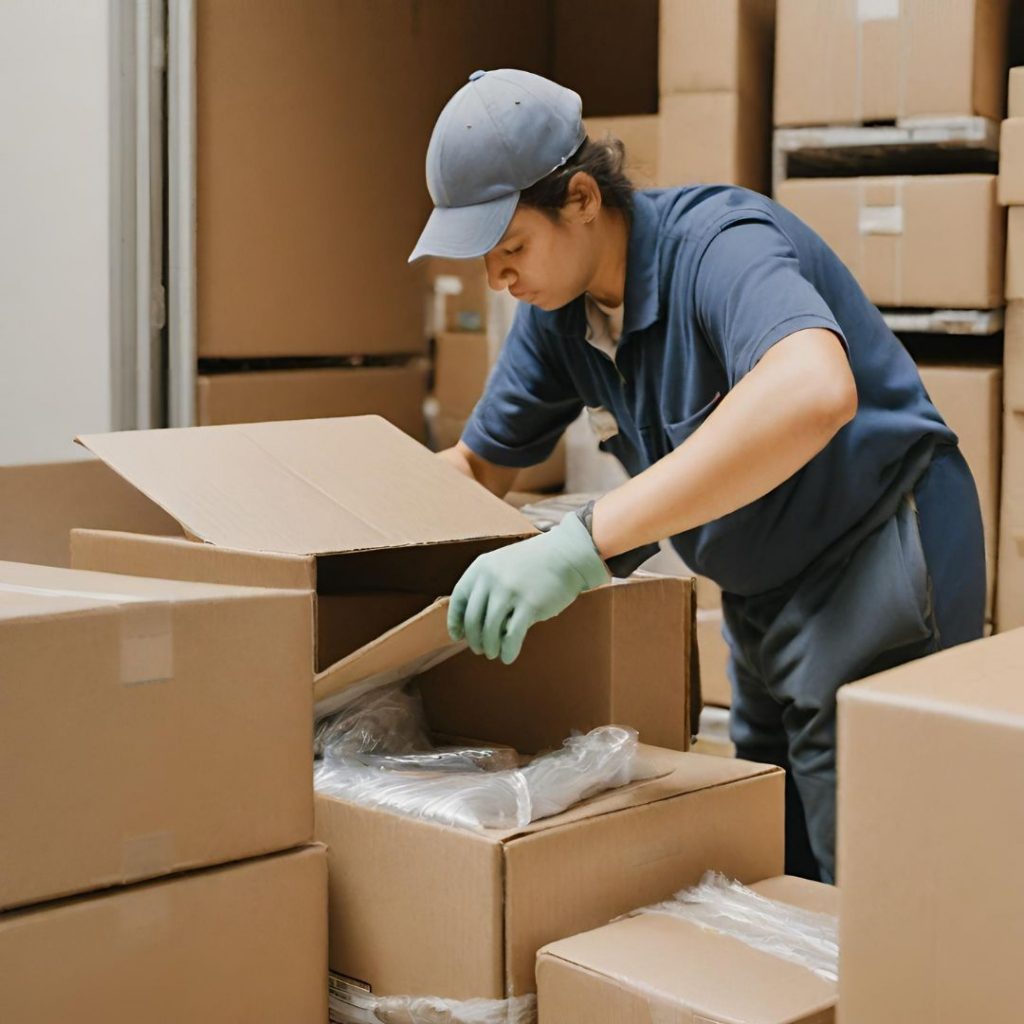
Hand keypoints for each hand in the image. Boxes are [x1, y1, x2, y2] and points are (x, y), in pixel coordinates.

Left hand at [448, 512, 610, 663]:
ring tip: (494, 653)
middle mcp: (491, 579)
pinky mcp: (530, 605)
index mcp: (481, 567)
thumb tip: (474, 623)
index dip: (455, 621)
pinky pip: (512, 637)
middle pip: (473, 619)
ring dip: (490, 648)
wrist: (567, 554)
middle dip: (474, 640)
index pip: (459, 599)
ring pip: (490, 631)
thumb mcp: (502, 564)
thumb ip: (487, 587)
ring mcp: (510, 592)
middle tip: (479, 650)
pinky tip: (508, 657)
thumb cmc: (535, 563)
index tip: (457, 636)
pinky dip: (508, 651)